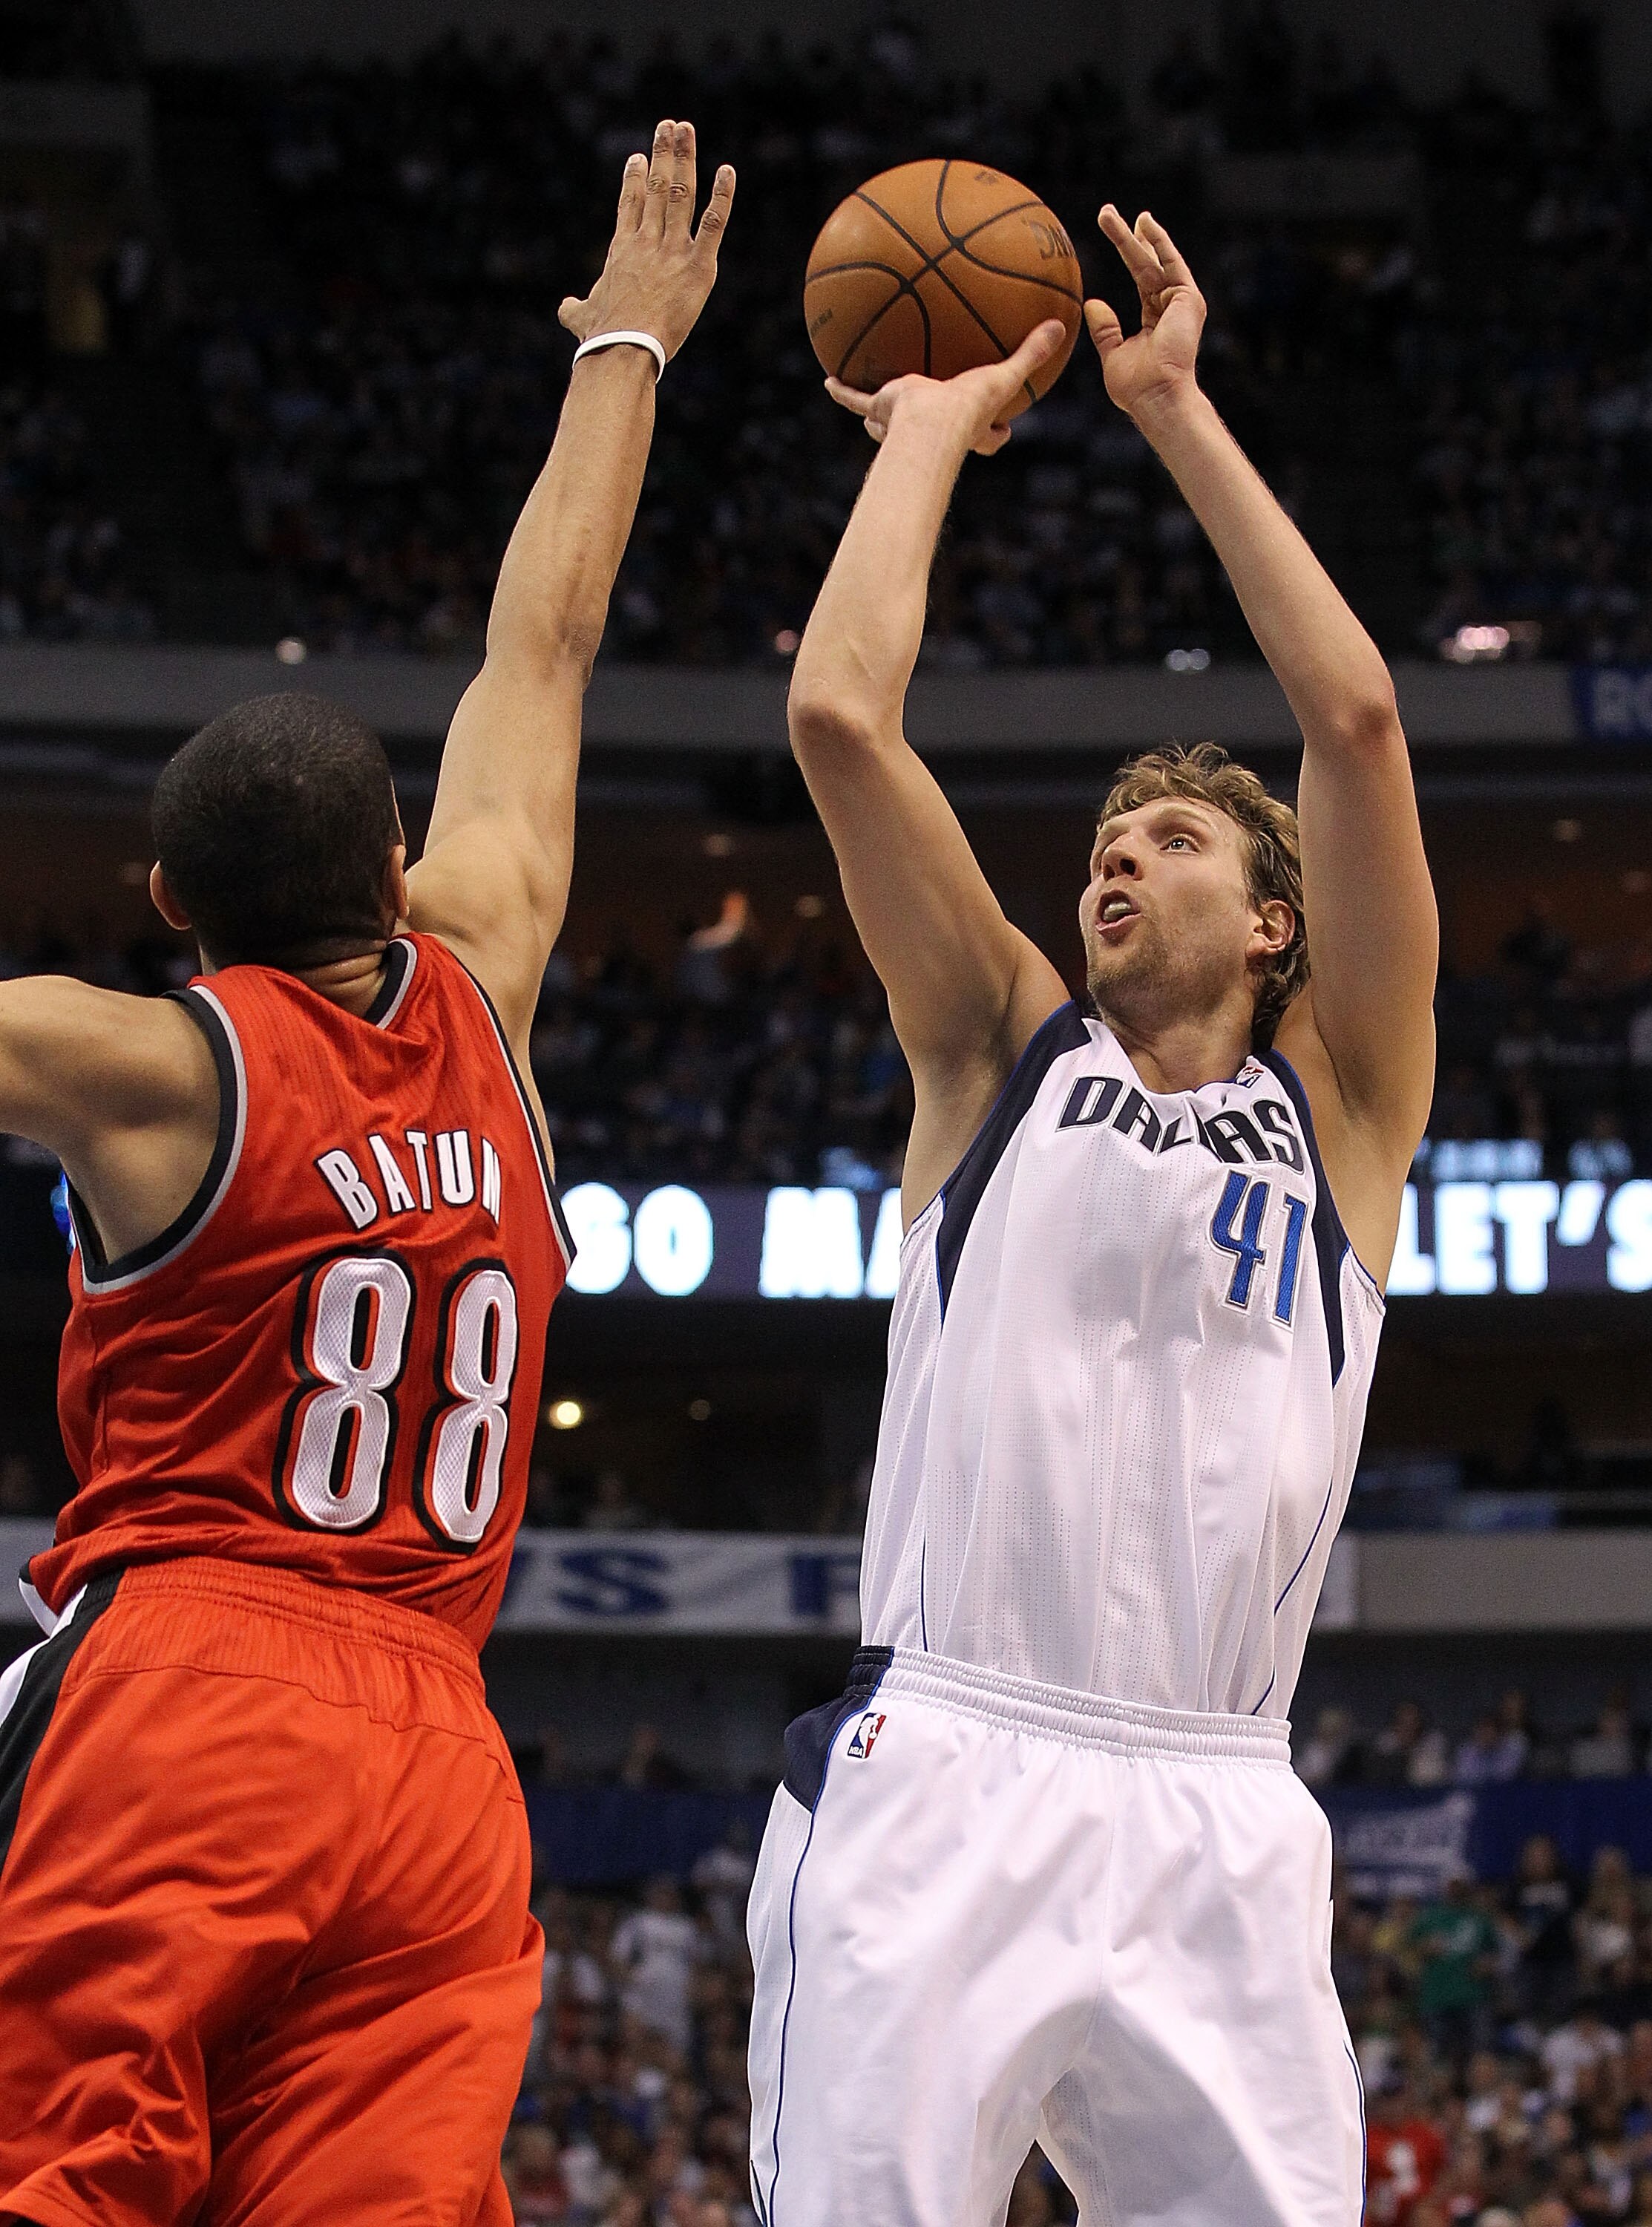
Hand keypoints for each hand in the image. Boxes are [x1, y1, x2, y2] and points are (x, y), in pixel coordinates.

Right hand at [559, 119, 734, 362]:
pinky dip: (722, 196)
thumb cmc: (602, 336)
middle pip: (656, 187)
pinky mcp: (697, 266)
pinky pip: (714, 224)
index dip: (635, 179)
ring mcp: (672, 250)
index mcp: (622, 249)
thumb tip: (565, 308)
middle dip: (663, 153)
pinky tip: (727, 171)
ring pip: (680, 194)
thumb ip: (574, 307)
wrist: (624, 347)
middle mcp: (647, 241)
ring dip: (685, 159)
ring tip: (687, 130)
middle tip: (670, 126)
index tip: (639, 157)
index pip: (630, 204)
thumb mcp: (582, 317)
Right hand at [825, 319, 1067, 456]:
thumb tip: (1061, 327)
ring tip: (878, 405)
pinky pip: (857, 400)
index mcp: (969, 429)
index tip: (1004, 428)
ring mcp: (905, 424)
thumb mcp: (1004, 376)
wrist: (927, 424)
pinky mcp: (881, 412)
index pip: (989, 439)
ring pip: (894, 425)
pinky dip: (843, 392)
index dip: (996, 435)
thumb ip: (1031, 353)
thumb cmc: (966, 409)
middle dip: (939, 430)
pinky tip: (828, 380)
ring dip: (885, 420)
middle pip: (939, 435)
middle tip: (941, 410)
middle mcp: (936, 430)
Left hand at [1085, 206, 1205, 420]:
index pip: (1142, 279)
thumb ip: (1106, 331)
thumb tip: (1092, 303)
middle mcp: (1171, 306)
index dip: (1129, 255)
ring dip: (1133, 235)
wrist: (1157, 397)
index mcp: (1155, 319)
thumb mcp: (1113, 355)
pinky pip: (1172, 263)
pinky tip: (1144, 223)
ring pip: (1154, 259)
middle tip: (1106, 213)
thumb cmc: (1136, 388)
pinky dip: (1159, 242)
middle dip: (1127, 238)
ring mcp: (1181, 301)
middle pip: (1146, 263)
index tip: (1117, 233)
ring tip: (1108, 214)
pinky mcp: (1188, 298)